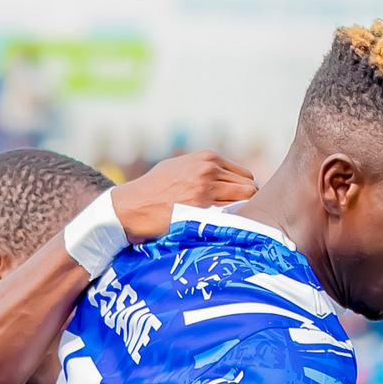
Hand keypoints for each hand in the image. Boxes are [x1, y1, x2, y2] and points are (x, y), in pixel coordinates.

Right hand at [109, 150, 255, 240]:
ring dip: (242, 211)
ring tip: (233, 221)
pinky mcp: (202, 209)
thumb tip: (224, 177)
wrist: (134, 205)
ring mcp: (207, 189)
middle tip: (240, 214)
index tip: (239, 202)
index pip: (244, 174)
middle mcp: (209, 170)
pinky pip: (231, 214)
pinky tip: (224, 226)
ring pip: (245, 200)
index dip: (244, 189)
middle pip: (248, 186)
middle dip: (247, 201)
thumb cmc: (154, 187)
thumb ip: (202, 168)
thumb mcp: (179, 166)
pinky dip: (233, 220)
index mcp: (206, 158)